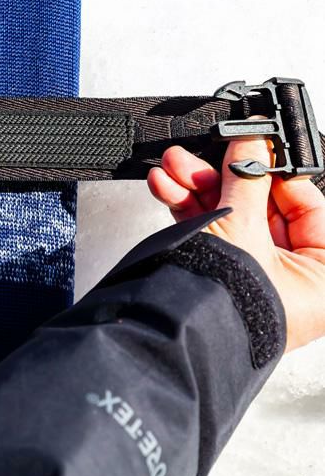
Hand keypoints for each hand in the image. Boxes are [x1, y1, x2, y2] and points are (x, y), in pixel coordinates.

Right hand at [147, 131, 324, 351]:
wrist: (172, 333)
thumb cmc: (226, 306)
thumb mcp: (241, 226)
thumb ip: (247, 177)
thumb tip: (253, 143)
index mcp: (320, 275)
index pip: (306, 206)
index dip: (275, 173)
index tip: (252, 148)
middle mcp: (290, 278)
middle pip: (260, 208)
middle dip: (222, 177)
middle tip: (205, 155)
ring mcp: (251, 276)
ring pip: (228, 217)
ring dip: (196, 189)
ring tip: (173, 167)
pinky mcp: (219, 276)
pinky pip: (208, 234)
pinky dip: (186, 209)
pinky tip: (166, 188)